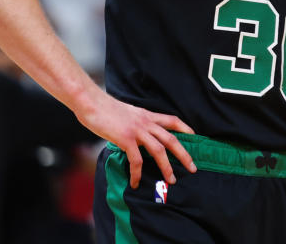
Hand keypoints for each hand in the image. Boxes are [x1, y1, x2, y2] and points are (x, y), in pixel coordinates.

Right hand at [80, 92, 196, 188]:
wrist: (91, 102)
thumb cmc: (104, 108)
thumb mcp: (127, 113)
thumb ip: (135, 122)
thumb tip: (137, 134)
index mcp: (146, 115)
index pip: (172, 120)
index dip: (185, 128)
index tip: (194, 137)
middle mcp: (145, 122)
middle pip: (171, 138)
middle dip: (184, 154)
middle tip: (193, 168)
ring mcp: (136, 130)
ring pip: (159, 150)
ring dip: (167, 166)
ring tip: (171, 179)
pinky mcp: (125, 139)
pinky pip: (136, 160)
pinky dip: (137, 173)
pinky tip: (135, 182)